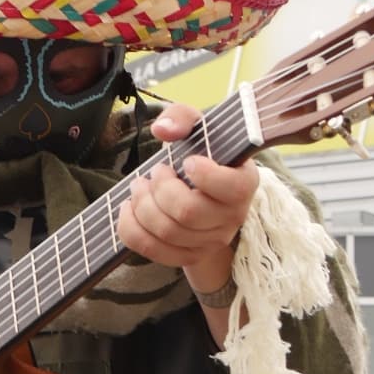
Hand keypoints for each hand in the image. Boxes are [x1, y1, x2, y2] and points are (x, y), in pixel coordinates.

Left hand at [116, 101, 258, 289]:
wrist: (201, 187)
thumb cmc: (201, 153)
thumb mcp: (197, 127)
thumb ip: (182, 117)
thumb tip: (162, 130)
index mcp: (244, 184)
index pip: (230, 188)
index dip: (202, 173)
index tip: (187, 161)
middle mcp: (233, 217)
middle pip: (188, 212)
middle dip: (159, 188)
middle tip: (154, 172)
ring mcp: (211, 241)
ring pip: (167, 232)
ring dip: (142, 205)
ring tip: (139, 186)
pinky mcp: (188, 256)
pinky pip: (152, 251)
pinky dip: (131, 228)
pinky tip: (128, 208)